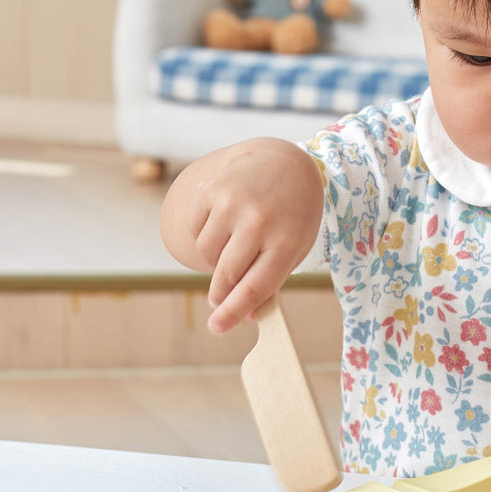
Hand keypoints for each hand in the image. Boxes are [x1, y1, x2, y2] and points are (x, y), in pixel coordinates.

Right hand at [161, 138, 323, 333]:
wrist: (283, 163)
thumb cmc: (292, 215)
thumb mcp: (295, 247)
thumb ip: (270, 280)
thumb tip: (244, 316)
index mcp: (287, 241)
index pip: (255, 286)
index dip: (234, 311)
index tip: (217, 328)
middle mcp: (260, 221)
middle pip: (228, 275)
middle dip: (220, 295)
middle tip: (218, 303)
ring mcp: (232, 203)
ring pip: (208, 255)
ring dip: (216, 260)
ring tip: (236, 244)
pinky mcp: (210, 190)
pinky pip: (195, 231)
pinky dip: (206, 235)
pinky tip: (226, 222)